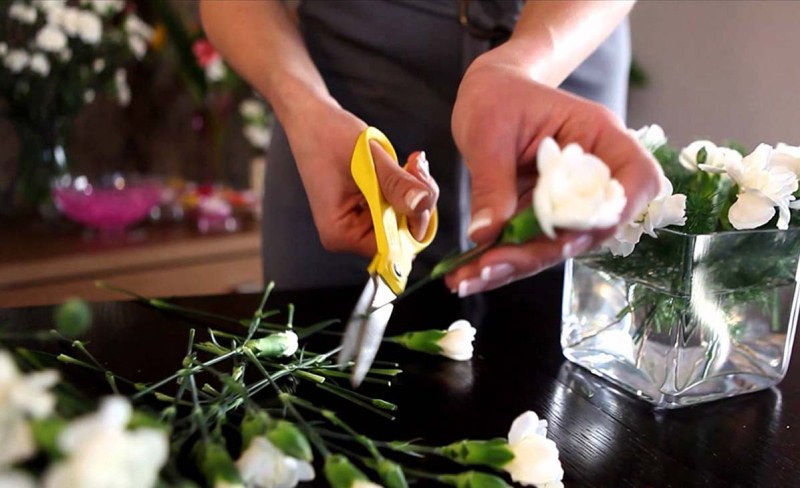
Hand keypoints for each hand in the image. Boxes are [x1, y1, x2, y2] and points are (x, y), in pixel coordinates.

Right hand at [283, 99, 438, 255]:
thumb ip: (396, 183)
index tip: (420, 186)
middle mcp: (349, 235)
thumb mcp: (367, 158)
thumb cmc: (328, 135)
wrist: (312, 119)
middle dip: (418, 201)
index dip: (415, 221)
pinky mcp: (366, 210)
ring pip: (405, 219)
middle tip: (417, 167)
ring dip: (415, 191)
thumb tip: (422, 203)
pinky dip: (408, 187)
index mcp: (341, 233)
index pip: (394, 246)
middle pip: (403, 234)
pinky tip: (406, 167)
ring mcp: (357, 223)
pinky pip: (399, 207)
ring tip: (411, 163)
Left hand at [446, 58, 662, 295]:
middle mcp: (592, 175)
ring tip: (466, 279)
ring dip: (512, 266)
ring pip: (554, 245)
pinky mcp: (544, 217)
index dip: (616, 212)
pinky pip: (528, 245)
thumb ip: (493, 183)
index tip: (572, 235)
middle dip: (538, 253)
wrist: (488, 94)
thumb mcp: (490, 132)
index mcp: (599, 137)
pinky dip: (499, 261)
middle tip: (488, 267)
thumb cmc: (497, 97)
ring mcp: (569, 200)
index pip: (636, 177)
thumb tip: (486, 233)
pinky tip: (467, 274)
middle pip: (587, 227)